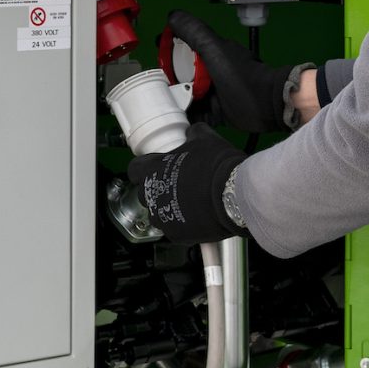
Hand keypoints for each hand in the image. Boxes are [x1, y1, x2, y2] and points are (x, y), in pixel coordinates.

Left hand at [127, 126, 246, 245]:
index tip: (155, 169)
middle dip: (158, 191)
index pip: (134, 169)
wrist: (233, 194)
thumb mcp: (205, 139)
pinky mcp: (176, 235)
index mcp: (151, 170)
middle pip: (145, 194)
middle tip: (180, 186)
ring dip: (170, 209)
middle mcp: (151, 196)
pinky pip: (175, 230)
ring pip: (159, 215)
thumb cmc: (216, 166)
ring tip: (191, 204)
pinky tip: (199, 218)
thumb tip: (194, 132)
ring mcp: (162, 217)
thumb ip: (193, 134)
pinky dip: (185, 225)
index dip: (145, 169)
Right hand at [165, 10, 292, 132]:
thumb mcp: (215, 50)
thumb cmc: (243, 78)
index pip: (185, 49)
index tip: (157, 57)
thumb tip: (172, 15)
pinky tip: (177, 119)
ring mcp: (216, 93)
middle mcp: (212, 72)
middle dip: (170, 79)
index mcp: (211, 53)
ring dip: (177, 99)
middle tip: (156, 87)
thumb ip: (194, 32)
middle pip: (184, 74)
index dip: (170, 51)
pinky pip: (198, 113)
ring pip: (189, 94)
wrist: (267, 106)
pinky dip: (189, 115)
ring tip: (163, 106)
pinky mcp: (219, 112)